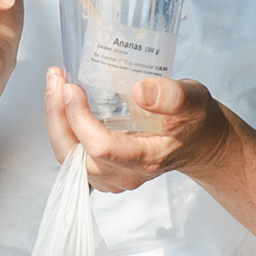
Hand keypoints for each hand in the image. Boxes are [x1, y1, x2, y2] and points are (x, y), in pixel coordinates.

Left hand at [45, 64, 236, 193]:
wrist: (200, 142)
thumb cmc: (195, 121)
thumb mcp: (194, 100)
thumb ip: (173, 96)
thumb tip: (140, 91)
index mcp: (146, 159)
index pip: (101, 147)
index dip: (80, 119)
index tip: (73, 87)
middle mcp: (125, 174)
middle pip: (74, 155)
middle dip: (58, 115)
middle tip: (56, 78)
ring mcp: (112, 176)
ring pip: (68, 156)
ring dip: (56, 120)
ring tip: (56, 84)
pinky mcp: (103, 171)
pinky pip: (71, 154)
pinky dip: (62, 127)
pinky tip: (63, 100)